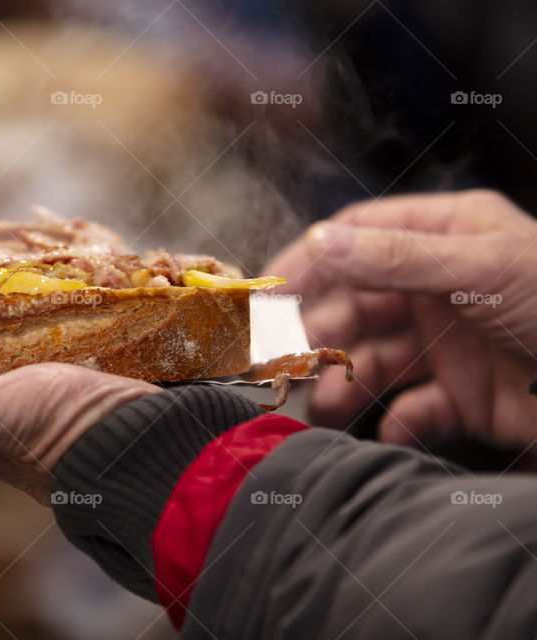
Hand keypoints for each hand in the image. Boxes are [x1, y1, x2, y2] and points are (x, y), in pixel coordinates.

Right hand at [264, 190, 536, 449]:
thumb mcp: (483, 266)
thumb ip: (398, 256)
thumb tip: (322, 241)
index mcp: (445, 236)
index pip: (357, 237)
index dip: (308, 260)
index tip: (267, 292)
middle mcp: (440, 286)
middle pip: (355, 303)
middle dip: (318, 330)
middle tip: (285, 359)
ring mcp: (451, 342)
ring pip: (375, 358)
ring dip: (344, 381)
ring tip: (323, 403)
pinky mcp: (467, 396)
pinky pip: (415, 409)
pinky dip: (397, 422)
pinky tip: (389, 429)